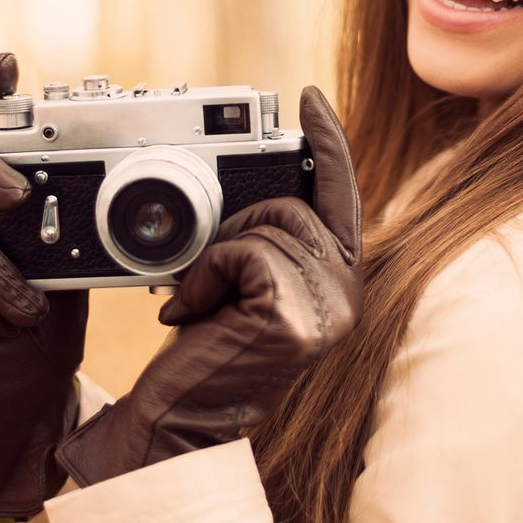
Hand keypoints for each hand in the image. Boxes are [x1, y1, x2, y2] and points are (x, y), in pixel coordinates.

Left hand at [54, 85, 360, 486]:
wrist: (176, 423)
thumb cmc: (206, 353)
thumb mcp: (247, 285)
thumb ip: (271, 241)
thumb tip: (262, 183)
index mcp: (340, 283)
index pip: (343, 195)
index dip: (328, 143)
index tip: (308, 99)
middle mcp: (346, 297)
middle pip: (295, 205)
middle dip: (238, 222)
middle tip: (207, 270)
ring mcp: (327, 311)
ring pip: (268, 225)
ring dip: (217, 255)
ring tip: (202, 302)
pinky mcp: (292, 319)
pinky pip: (245, 252)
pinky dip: (206, 274)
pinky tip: (192, 313)